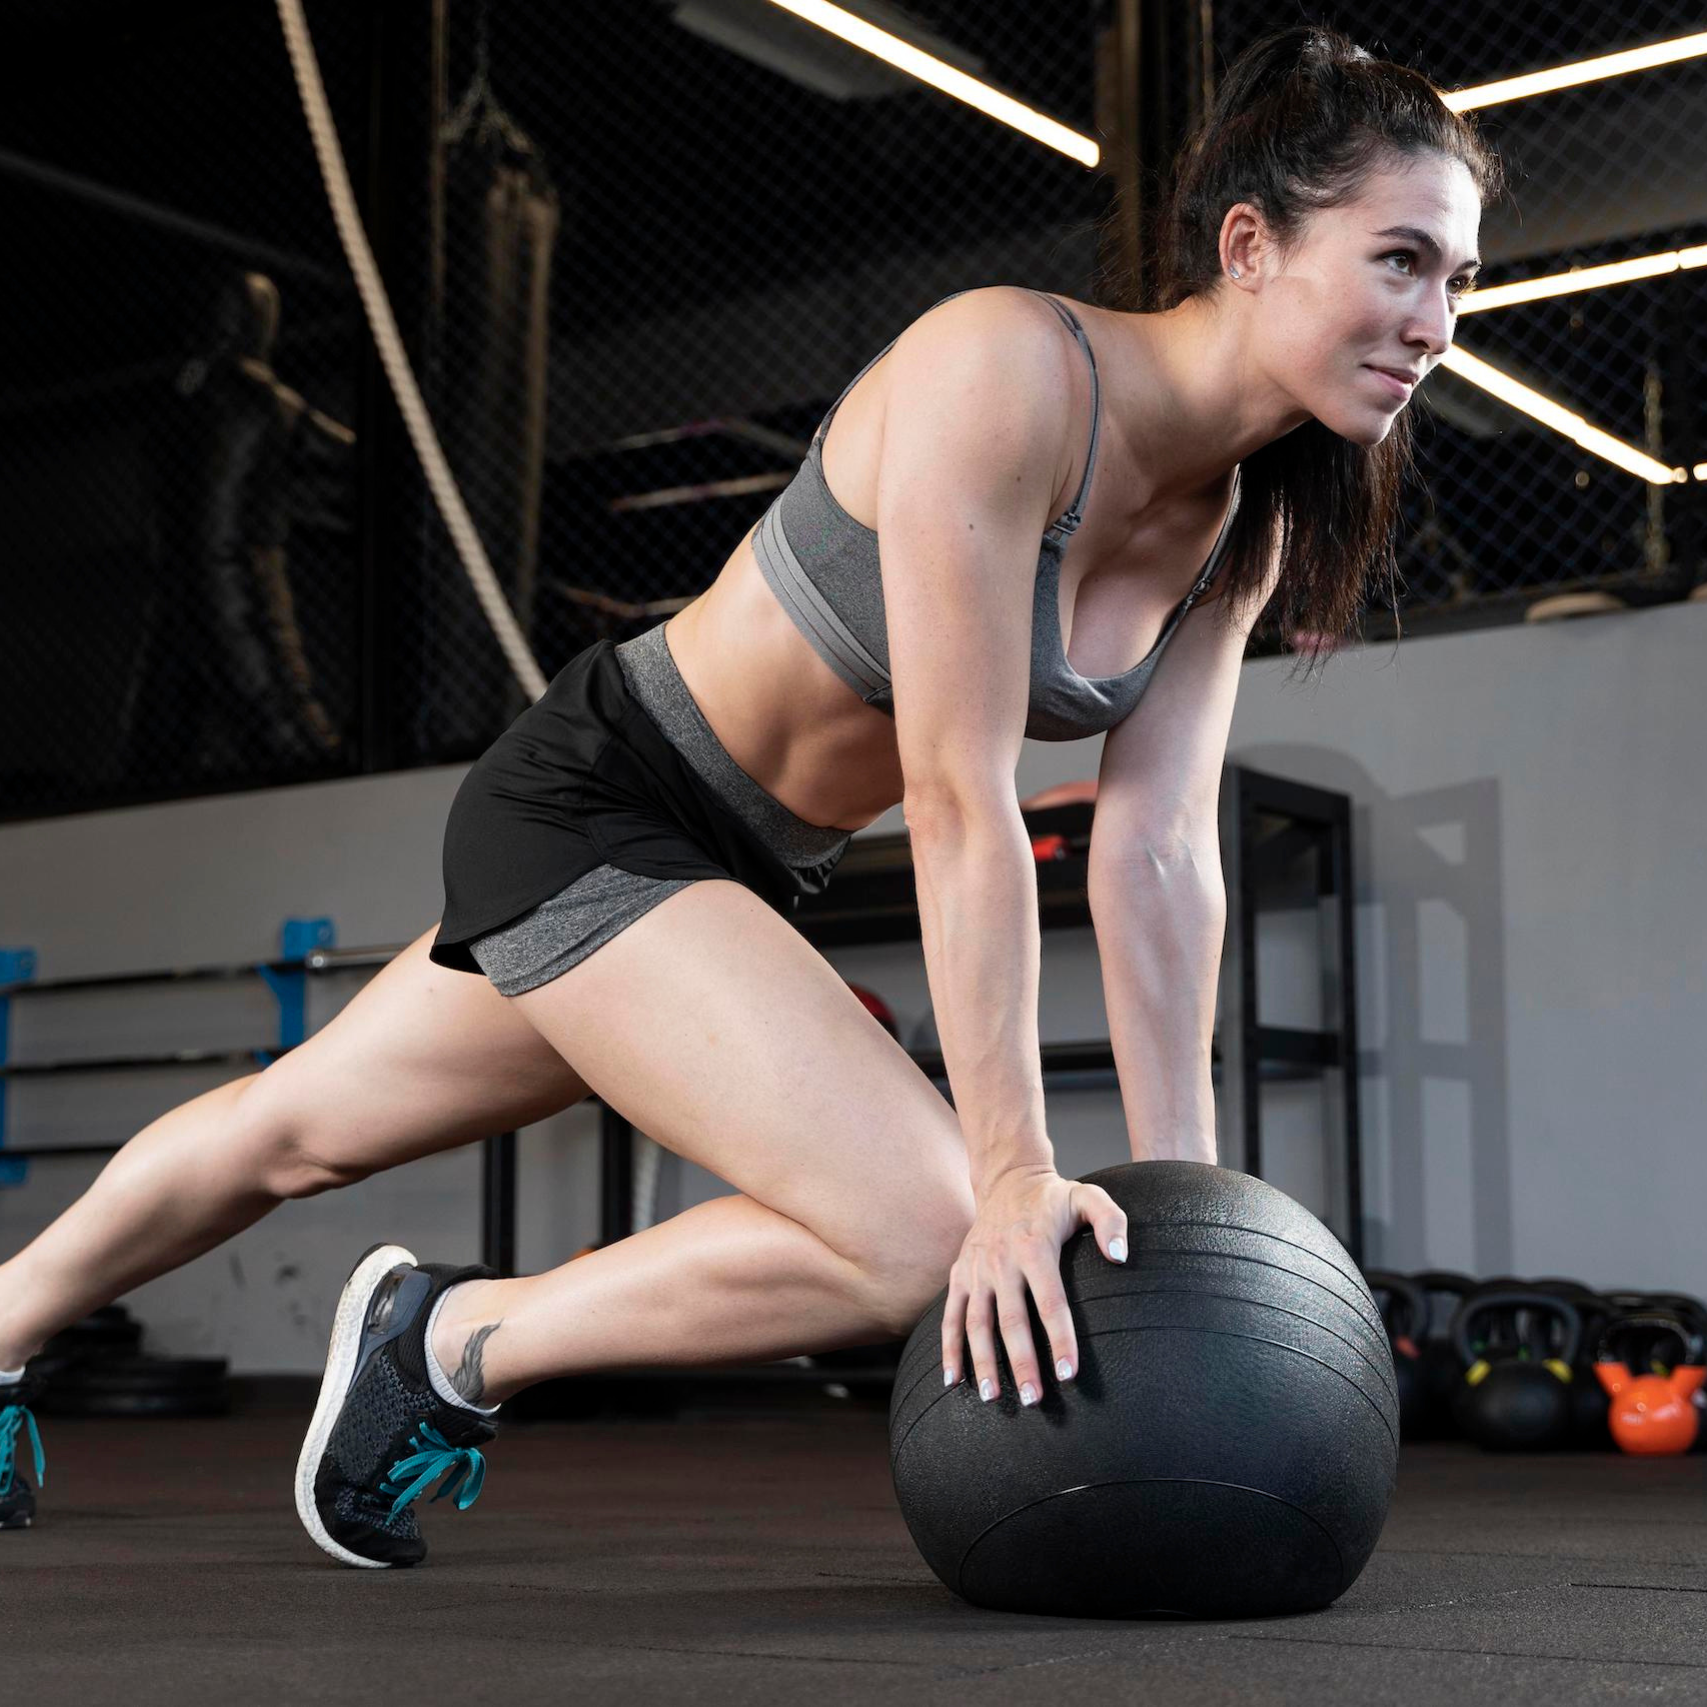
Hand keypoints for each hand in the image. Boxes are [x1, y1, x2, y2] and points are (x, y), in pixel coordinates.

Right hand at [941, 1164, 1127, 1405]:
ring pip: (977, 1323)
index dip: (1060, 1339)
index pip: (1051, 1302)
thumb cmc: (1054, 1197)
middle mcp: (1001, 1261)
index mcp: (1035, 1247)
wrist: (1006, 1178)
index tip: (1069, 1374)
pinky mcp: (959, 1274)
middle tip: (1033, 1400)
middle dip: (1021, 1363)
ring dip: (983, 1362)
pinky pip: (951, 1315)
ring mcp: (976, 1270)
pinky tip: (953, 1380)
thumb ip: (1111, 1222)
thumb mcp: (1089, 1197)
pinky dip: (949, 1348)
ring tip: (994, 1398)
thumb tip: (1120, 1257)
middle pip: (1011, 1320)